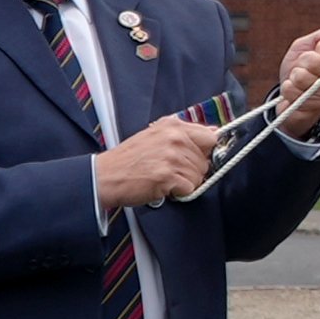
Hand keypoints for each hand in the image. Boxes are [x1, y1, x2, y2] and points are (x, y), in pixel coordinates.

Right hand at [95, 118, 216, 211]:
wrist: (104, 176)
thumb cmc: (129, 159)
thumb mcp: (156, 135)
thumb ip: (185, 134)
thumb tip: (215, 132)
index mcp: (173, 126)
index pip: (210, 137)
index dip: (205, 151)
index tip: (197, 157)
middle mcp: (175, 138)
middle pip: (205, 161)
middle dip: (191, 170)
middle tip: (171, 170)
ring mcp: (172, 157)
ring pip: (198, 176)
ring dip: (184, 182)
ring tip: (165, 178)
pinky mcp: (168, 176)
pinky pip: (189, 189)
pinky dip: (178, 192)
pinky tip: (163, 186)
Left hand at [278, 30, 319, 127]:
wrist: (293, 99)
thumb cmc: (301, 68)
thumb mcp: (306, 47)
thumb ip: (318, 37)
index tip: (317, 49)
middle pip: (316, 61)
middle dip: (302, 61)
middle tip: (304, 67)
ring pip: (302, 77)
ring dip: (294, 77)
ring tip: (298, 80)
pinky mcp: (318, 109)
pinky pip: (294, 92)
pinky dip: (288, 89)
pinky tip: (294, 92)